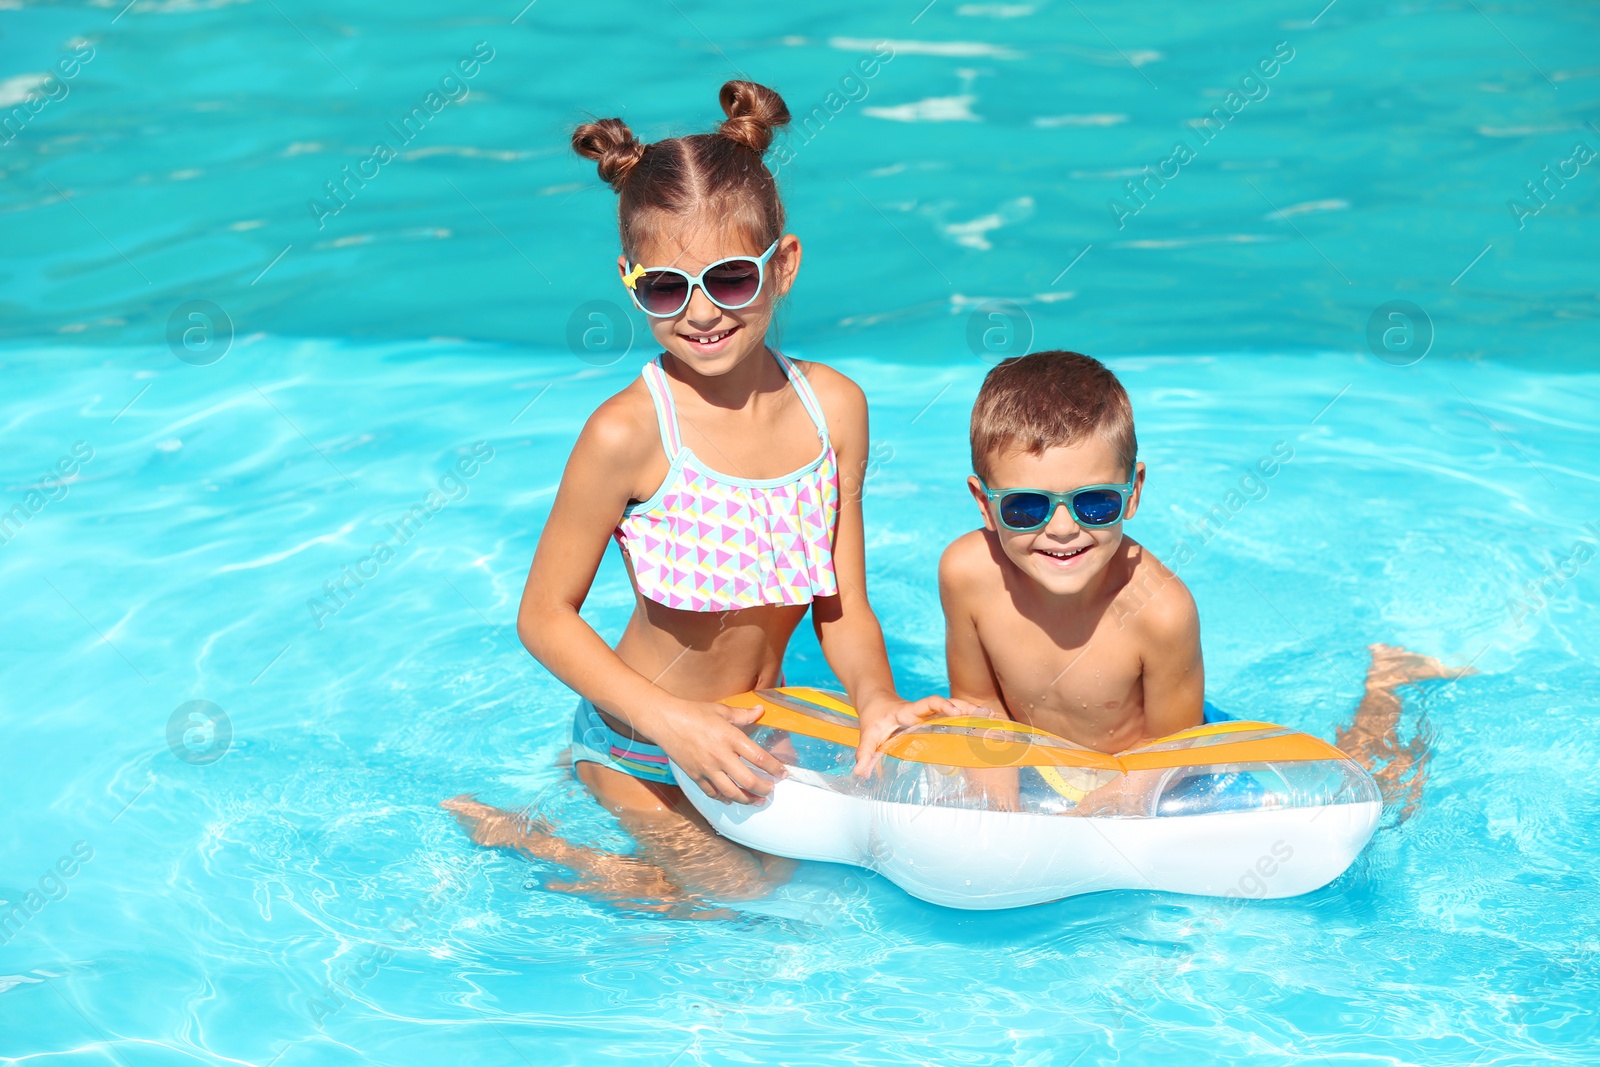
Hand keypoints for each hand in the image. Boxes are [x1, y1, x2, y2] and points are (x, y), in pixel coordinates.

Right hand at [653, 699, 786, 805]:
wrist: (665, 721)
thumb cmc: (694, 713)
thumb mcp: (721, 710)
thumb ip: (743, 715)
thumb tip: (761, 710)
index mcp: (731, 737)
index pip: (759, 758)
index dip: (775, 768)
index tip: (783, 774)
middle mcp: (721, 756)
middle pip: (748, 780)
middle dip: (764, 789)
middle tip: (771, 790)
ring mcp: (707, 768)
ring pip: (731, 792)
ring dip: (747, 799)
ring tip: (756, 801)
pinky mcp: (695, 775)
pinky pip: (712, 793)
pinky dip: (723, 798)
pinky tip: (731, 799)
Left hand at [852, 694, 992, 776]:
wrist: (876, 701)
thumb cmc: (873, 718)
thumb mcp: (867, 733)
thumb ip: (864, 753)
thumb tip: (859, 773)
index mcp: (908, 711)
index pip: (927, 703)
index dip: (941, 705)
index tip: (953, 710)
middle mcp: (923, 710)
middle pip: (947, 704)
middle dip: (966, 707)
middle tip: (985, 712)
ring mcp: (930, 714)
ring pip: (954, 708)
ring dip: (971, 711)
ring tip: (992, 716)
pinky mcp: (934, 718)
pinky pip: (953, 716)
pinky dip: (968, 718)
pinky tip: (984, 722)